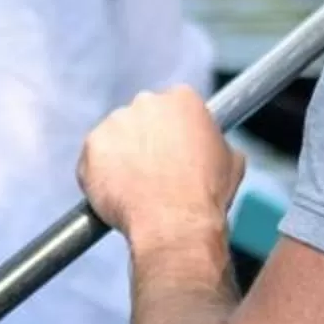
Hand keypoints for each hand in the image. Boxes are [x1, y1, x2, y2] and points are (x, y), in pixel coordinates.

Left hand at [79, 88, 244, 261]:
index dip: (171, 132)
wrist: (174, 223)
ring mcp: (115, 122)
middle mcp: (146, 102)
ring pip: (114, 137)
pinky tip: (115, 194)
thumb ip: (214, 143)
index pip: (172, 106)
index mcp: (182, 99)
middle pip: (140, 117)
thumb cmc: (205, 196)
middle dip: (144, 139)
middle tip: (152, 170)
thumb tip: (210, 148)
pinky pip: (93, 159)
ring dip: (120, 156)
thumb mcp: (230, 162)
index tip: (170, 150)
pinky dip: (99, 174)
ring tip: (134, 187)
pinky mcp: (92, 146)